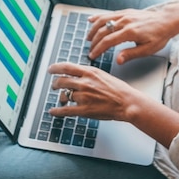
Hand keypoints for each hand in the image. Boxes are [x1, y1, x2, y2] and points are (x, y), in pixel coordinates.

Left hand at [49, 62, 178, 148]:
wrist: (127, 102)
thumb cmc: (119, 90)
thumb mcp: (103, 75)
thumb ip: (89, 74)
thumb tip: (77, 75)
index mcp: (90, 72)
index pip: (67, 67)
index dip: (55, 68)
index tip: (50, 69)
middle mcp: (85, 82)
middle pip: (61, 81)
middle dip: (55, 84)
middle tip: (55, 85)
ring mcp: (84, 96)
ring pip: (64, 95)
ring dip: (60, 97)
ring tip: (61, 98)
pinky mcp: (84, 109)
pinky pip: (65, 110)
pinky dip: (57, 111)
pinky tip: (53, 111)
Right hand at [87, 8, 173, 63]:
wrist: (167, 20)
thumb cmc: (159, 36)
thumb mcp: (148, 50)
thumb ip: (131, 54)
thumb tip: (118, 60)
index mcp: (130, 32)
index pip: (107, 41)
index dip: (98, 49)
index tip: (92, 56)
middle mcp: (125, 22)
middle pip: (102, 31)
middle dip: (93, 42)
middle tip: (90, 50)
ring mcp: (125, 15)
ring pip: (103, 20)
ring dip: (93, 29)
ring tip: (88, 38)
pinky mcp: (126, 12)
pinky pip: (108, 14)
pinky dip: (98, 17)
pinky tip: (91, 20)